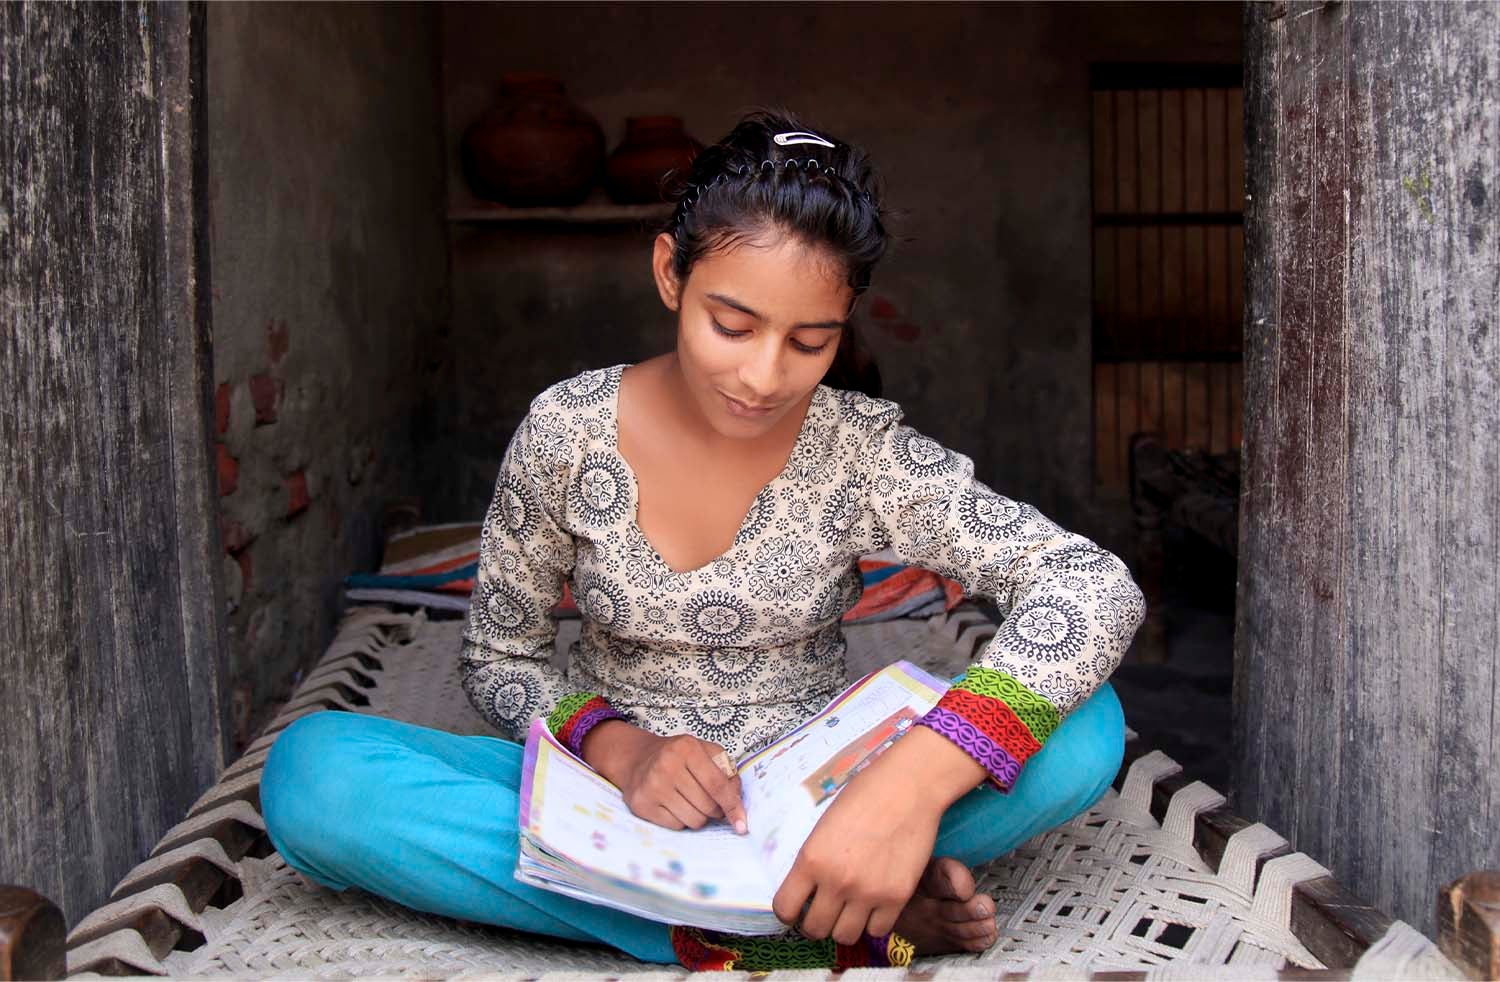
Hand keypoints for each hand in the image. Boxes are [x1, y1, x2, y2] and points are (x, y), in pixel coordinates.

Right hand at [582, 720, 747, 833]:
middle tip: (710, 802)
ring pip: (693, 820)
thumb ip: (727, 771)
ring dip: (699, 816)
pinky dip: (681, 820)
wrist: (637, 758)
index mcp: (686, 748)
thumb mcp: (705, 751)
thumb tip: (738, 802)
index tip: (742, 823)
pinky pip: (676, 826)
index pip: (717, 785)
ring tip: (690, 801)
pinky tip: (674, 805)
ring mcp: (652, 786)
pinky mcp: (641, 804)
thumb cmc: (678, 756)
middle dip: (715, 810)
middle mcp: (667, 766)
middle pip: (707, 806)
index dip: (732, 806)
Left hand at [771, 727, 986, 943]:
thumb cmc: (863, 796)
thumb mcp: (823, 826)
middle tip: (824, 912)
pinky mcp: (897, 897)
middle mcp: (836, 881)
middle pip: (815, 930)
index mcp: (811, 859)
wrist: (907, 787)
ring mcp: (868, 892)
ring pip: (845, 937)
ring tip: (849, 911)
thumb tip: (806, 890)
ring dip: (844, 926)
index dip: (789, 913)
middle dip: (815, 923)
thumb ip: (814, 860)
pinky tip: (874, 905)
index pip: (785, 909)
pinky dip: (874, 922)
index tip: (796, 909)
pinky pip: (878, 931)